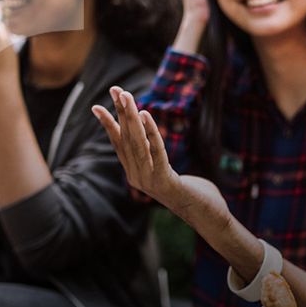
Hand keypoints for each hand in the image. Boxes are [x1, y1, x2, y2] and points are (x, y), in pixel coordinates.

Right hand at [91, 86, 228, 226]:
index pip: (119, 145)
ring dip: (131, 117)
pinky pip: (156, 152)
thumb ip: (157, 159)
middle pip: (126, 140)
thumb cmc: (193, 194)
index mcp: (136, 174)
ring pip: (137, 143)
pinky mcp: (165, 182)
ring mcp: (149, 181)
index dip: (108, 124)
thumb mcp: (169, 172)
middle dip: (120, 112)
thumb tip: (150, 141)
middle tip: (115, 89)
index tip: (97, 106)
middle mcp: (138, 177)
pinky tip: (146, 114)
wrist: (207, 217)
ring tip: (126, 96)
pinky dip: (150, 132)